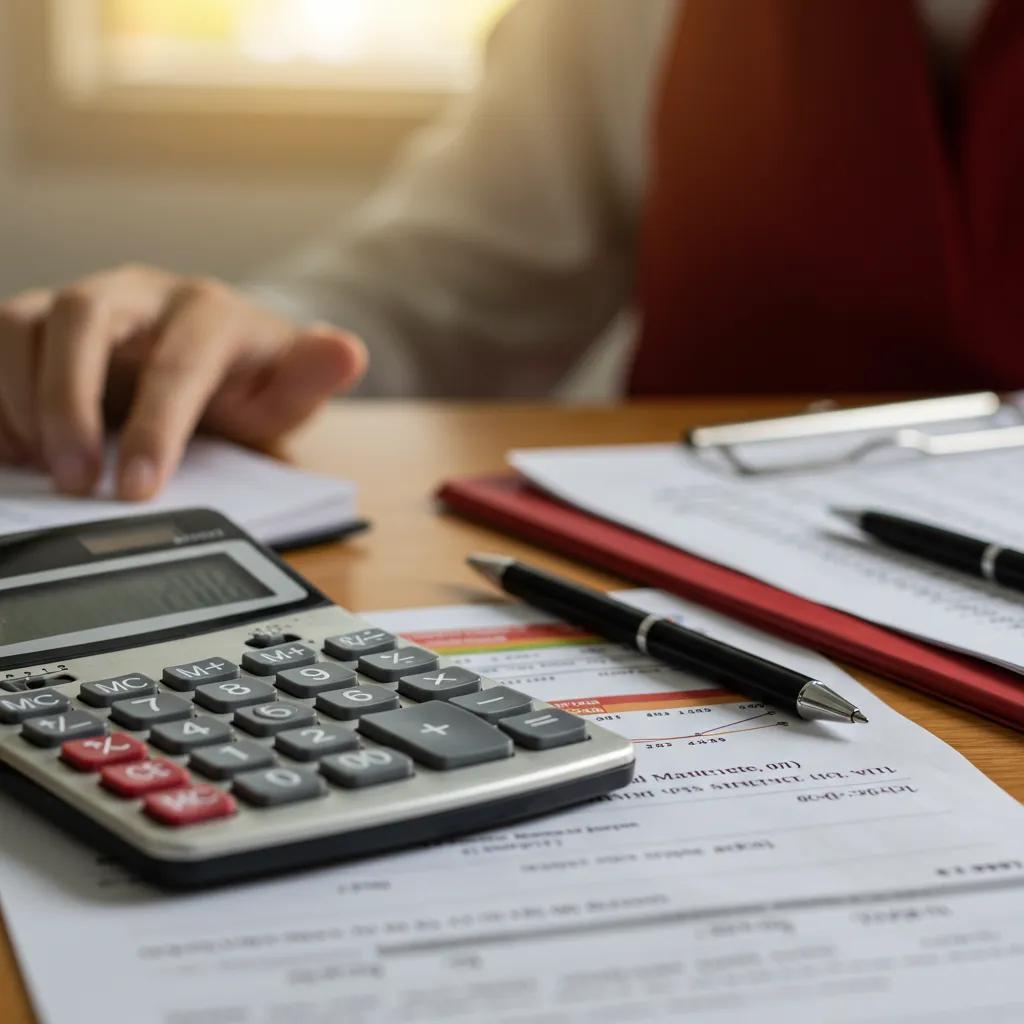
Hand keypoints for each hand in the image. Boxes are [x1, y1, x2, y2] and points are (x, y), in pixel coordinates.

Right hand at [0, 264, 366, 499]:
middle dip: (68, 401)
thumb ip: (313, 375)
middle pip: (82, 318)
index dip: (154, 428)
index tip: (137, 489)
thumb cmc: (248, 377)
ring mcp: (84, 301)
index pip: (176, 363)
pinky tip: (16, 446)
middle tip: (75, 483)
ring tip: (40, 467)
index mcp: (208, 310)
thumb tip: (348, 350)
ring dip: (22, 398)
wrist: (212, 355)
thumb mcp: (289, 387)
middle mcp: (139, 292)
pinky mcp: (41, 323)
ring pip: (24, 322)